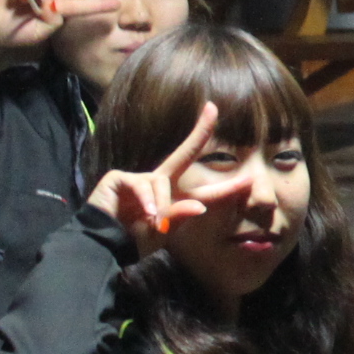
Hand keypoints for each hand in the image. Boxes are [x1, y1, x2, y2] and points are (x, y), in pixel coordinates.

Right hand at [86, 101, 241, 253]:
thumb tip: (200, 207)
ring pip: (161, 183)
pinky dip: (146, 200)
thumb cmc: (134, 240)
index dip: (227, 187)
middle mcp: (159, 184)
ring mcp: (139, 179)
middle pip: (184, 153)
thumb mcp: (162, 232)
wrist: (104, 245)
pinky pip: (141, 185)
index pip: (206, 191)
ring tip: (153, 222)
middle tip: (212, 108)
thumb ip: (179, 217)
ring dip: (161, 205)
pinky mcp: (119, 178)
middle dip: (199, 131)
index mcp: (175, 199)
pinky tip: (147, 214)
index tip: (250, 179)